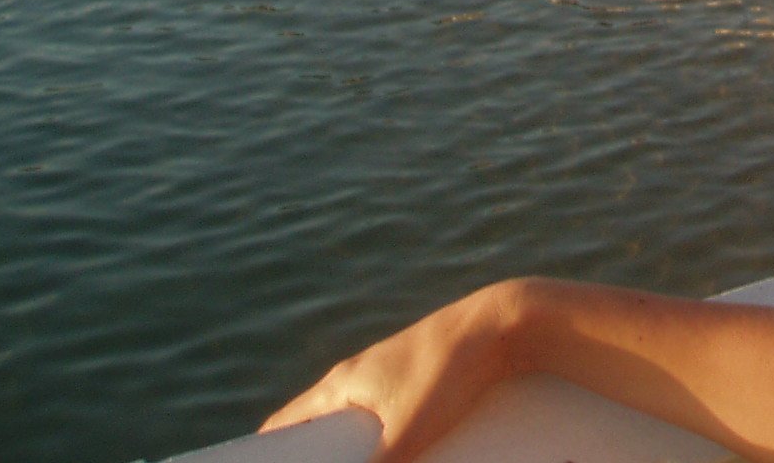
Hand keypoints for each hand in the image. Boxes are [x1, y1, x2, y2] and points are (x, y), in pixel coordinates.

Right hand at [260, 280, 523, 462]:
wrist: (505, 324)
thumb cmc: (451, 371)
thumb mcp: (409, 433)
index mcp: (340, 384)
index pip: (284, 425)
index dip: (267, 456)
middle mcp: (359, 376)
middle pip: (321, 430)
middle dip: (318, 461)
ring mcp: (391, 376)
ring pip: (360, 425)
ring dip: (358, 454)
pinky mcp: (423, 379)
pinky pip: (391, 417)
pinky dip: (388, 443)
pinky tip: (407, 460)